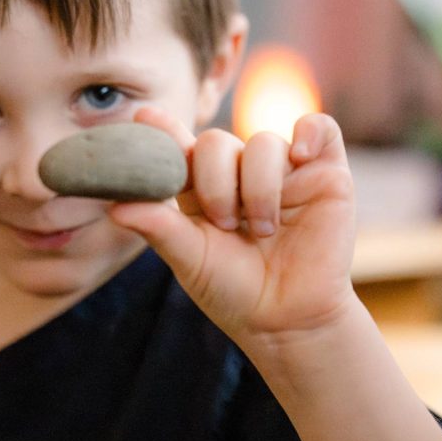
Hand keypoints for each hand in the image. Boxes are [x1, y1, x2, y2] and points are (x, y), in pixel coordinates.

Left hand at [109, 107, 357, 354]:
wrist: (289, 321)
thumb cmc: (235, 291)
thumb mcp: (191, 261)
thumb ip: (159, 228)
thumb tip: (116, 206)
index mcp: (201, 187)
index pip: (181, 148)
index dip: (163, 131)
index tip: (143, 119)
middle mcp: (240, 172)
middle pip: (218, 141)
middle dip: (215, 181)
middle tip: (225, 222)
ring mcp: (283, 170)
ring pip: (264, 141)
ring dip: (257, 185)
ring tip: (263, 228)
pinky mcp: (325, 173)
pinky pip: (319, 128)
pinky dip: (309, 132)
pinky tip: (300, 156)